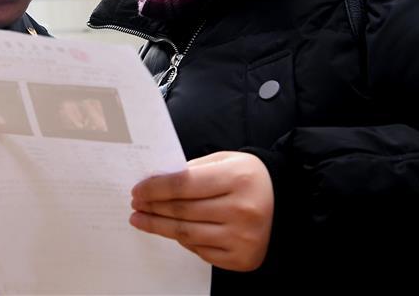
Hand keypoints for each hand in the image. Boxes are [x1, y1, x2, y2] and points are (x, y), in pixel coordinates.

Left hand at [130, 151, 273, 271]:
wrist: (283, 202)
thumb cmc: (246, 178)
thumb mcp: (223, 161)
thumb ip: (191, 170)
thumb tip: (153, 183)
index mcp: (238, 178)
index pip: (183, 184)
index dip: (155, 188)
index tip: (137, 190)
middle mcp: (243, 210)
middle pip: (182, 211)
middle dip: (152, 208)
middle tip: (135, 205)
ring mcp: (243, 237)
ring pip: (187, 234)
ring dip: (159, 227)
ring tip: (142, 220)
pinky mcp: (242, 258)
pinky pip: (200, 251)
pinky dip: (183, 241)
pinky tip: (171, 231)